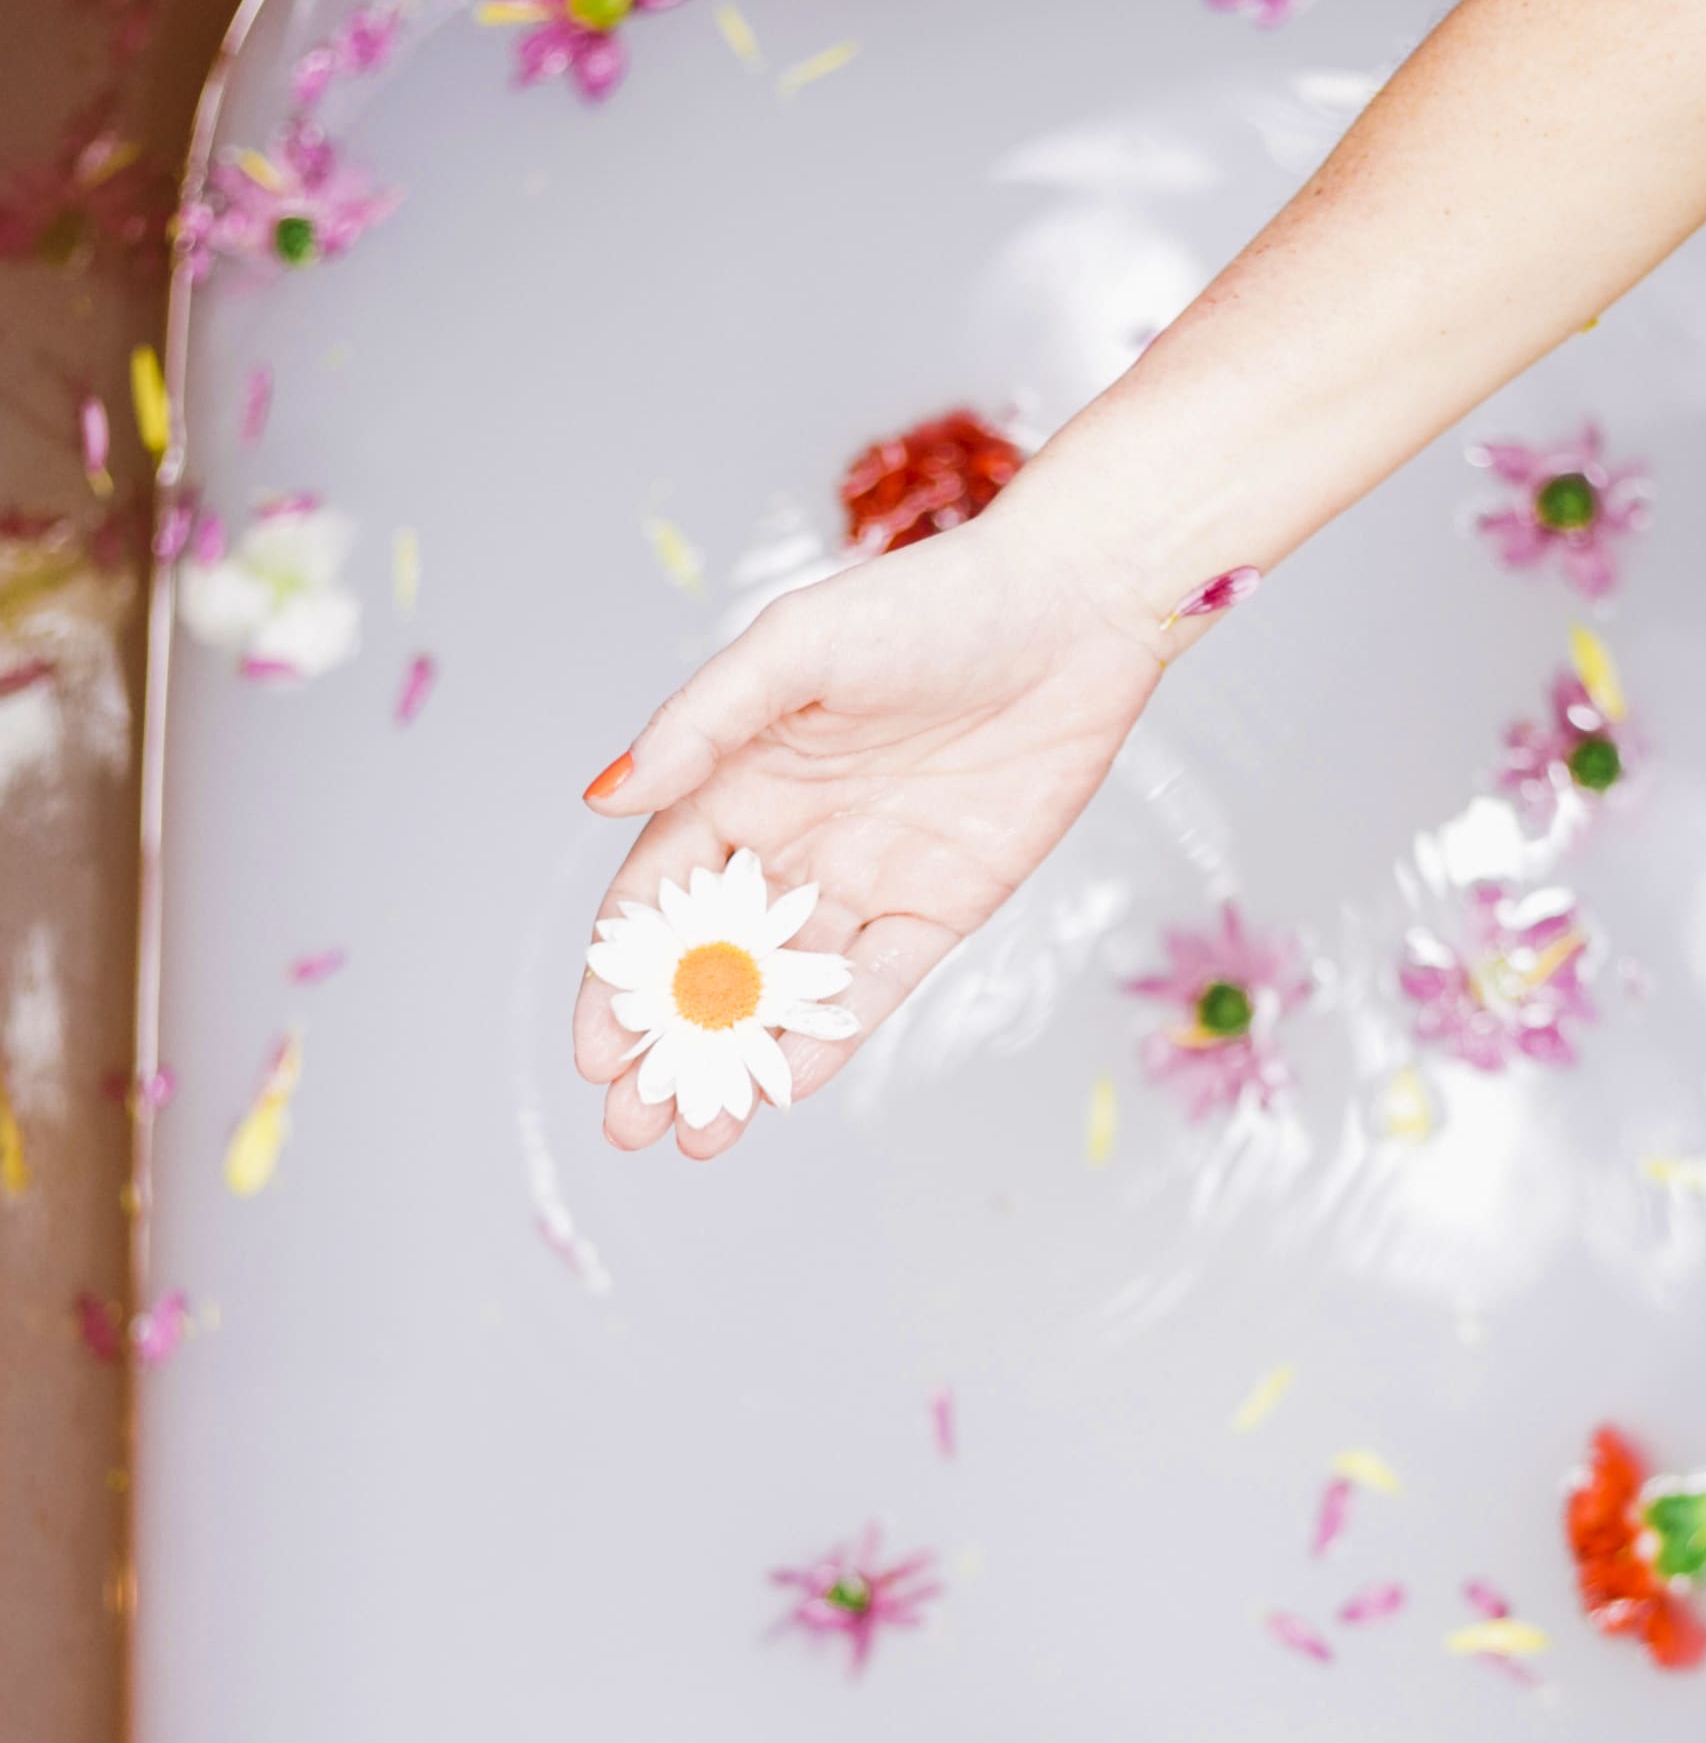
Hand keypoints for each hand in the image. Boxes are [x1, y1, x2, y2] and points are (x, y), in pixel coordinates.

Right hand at [573, 516, 1164, 1159]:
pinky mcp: (940, 906)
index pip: (656, 895)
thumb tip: (605, 800)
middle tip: (627, 1122)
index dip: (620, 974)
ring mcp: (865, 877)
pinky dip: (831, 1036)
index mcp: (736, 777)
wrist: (1073, 612)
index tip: (594, 1046)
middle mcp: (791, 837)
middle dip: (669, 1044)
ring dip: (741, 1060)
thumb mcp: (795, 649)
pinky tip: (787, 1087)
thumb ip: (701, 725)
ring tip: (700, 1136)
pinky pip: (876, 986)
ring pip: (787, 989)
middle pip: (712, 960)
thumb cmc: (928, 605)